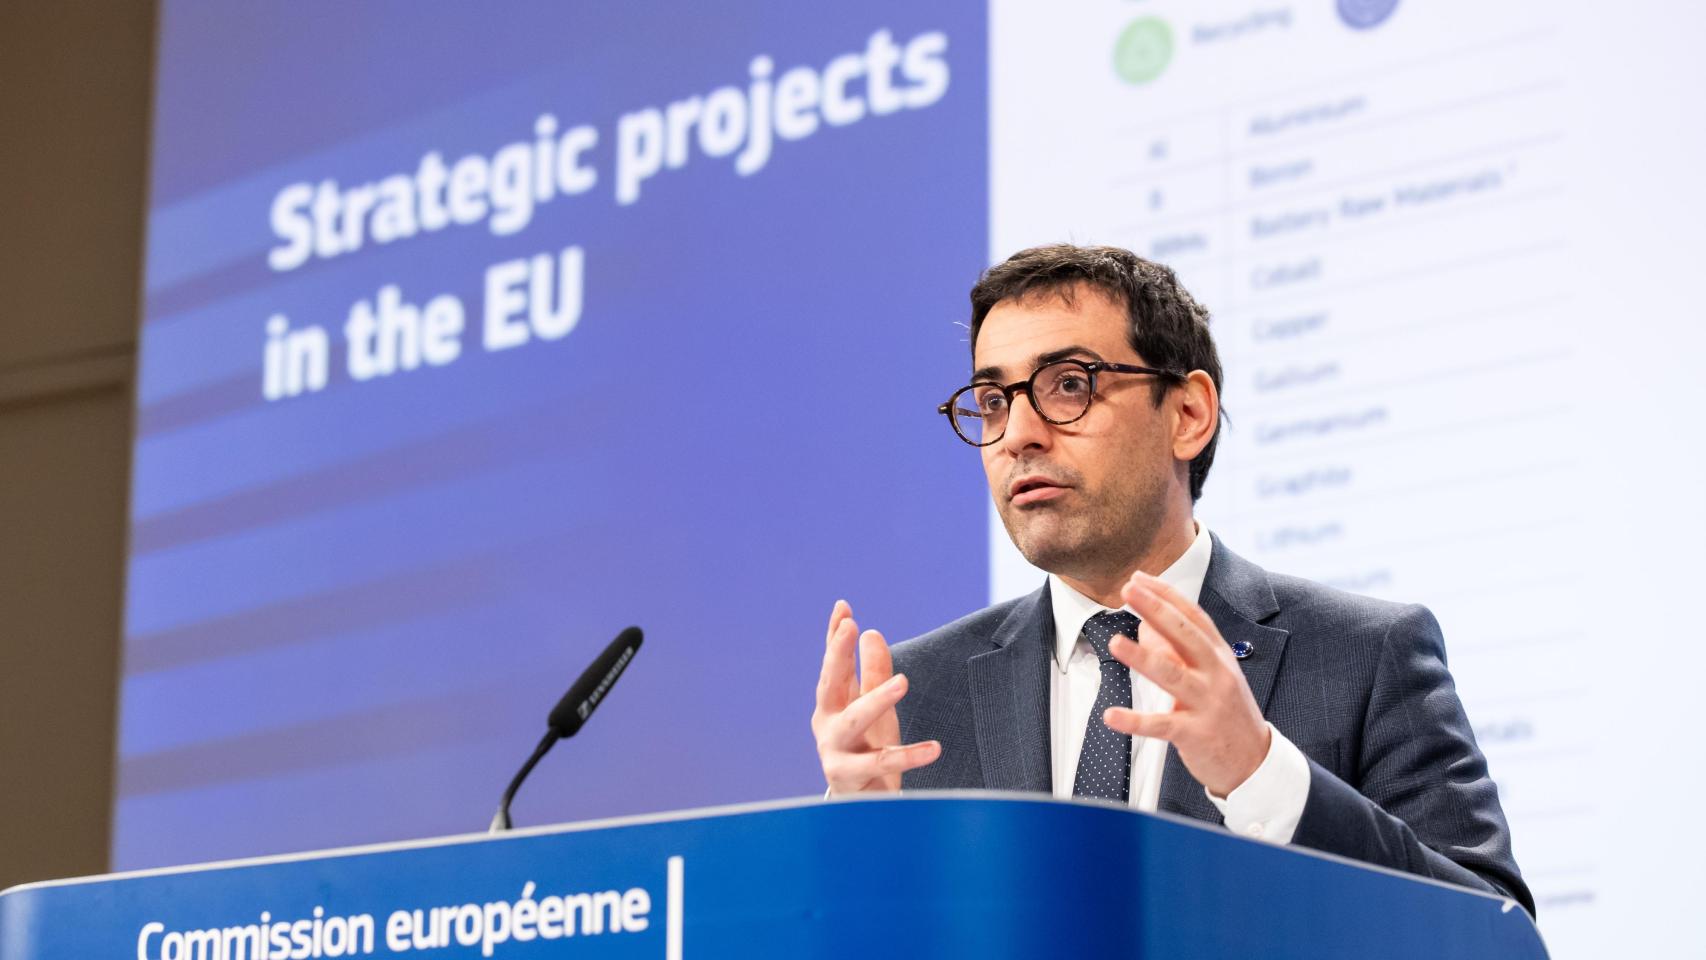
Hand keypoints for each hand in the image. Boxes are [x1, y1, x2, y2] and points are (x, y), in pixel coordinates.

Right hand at [811, 600, 941, 793]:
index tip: (844, 608)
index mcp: (833, 705)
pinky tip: (935, 748)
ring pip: (855, 722)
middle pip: (830, 685)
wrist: (860, 809)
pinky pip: (881, 764)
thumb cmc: (867, 751)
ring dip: (877, 699)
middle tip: (852, 627)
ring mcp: (835, 752)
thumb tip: (872, 632)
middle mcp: (828, 725)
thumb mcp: (875, 709)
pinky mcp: (851, 779)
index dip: (835, 637)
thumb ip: (872, 673)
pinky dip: (909, 755)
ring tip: (902, 681)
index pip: (833, 665)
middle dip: (838, 655)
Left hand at [1103, 571, 1268, 797]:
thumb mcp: (1210, 676)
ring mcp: (1207, 703)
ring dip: (1142, 658)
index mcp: (1219, 656)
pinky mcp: (1196, 734)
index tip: (1139, 578)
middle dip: (1155, 610)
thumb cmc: (1227, 713)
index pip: (1192, 617)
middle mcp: (1216, 674)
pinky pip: (1161, 725)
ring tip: (1115, 642)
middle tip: (1128, 590)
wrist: (1254, 762)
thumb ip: (1179, 651)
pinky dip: (1135, 721)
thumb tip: (1144, 628)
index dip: (1166, 595)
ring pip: (1172, 675)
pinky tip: (1111, 715)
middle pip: (1185, 635)